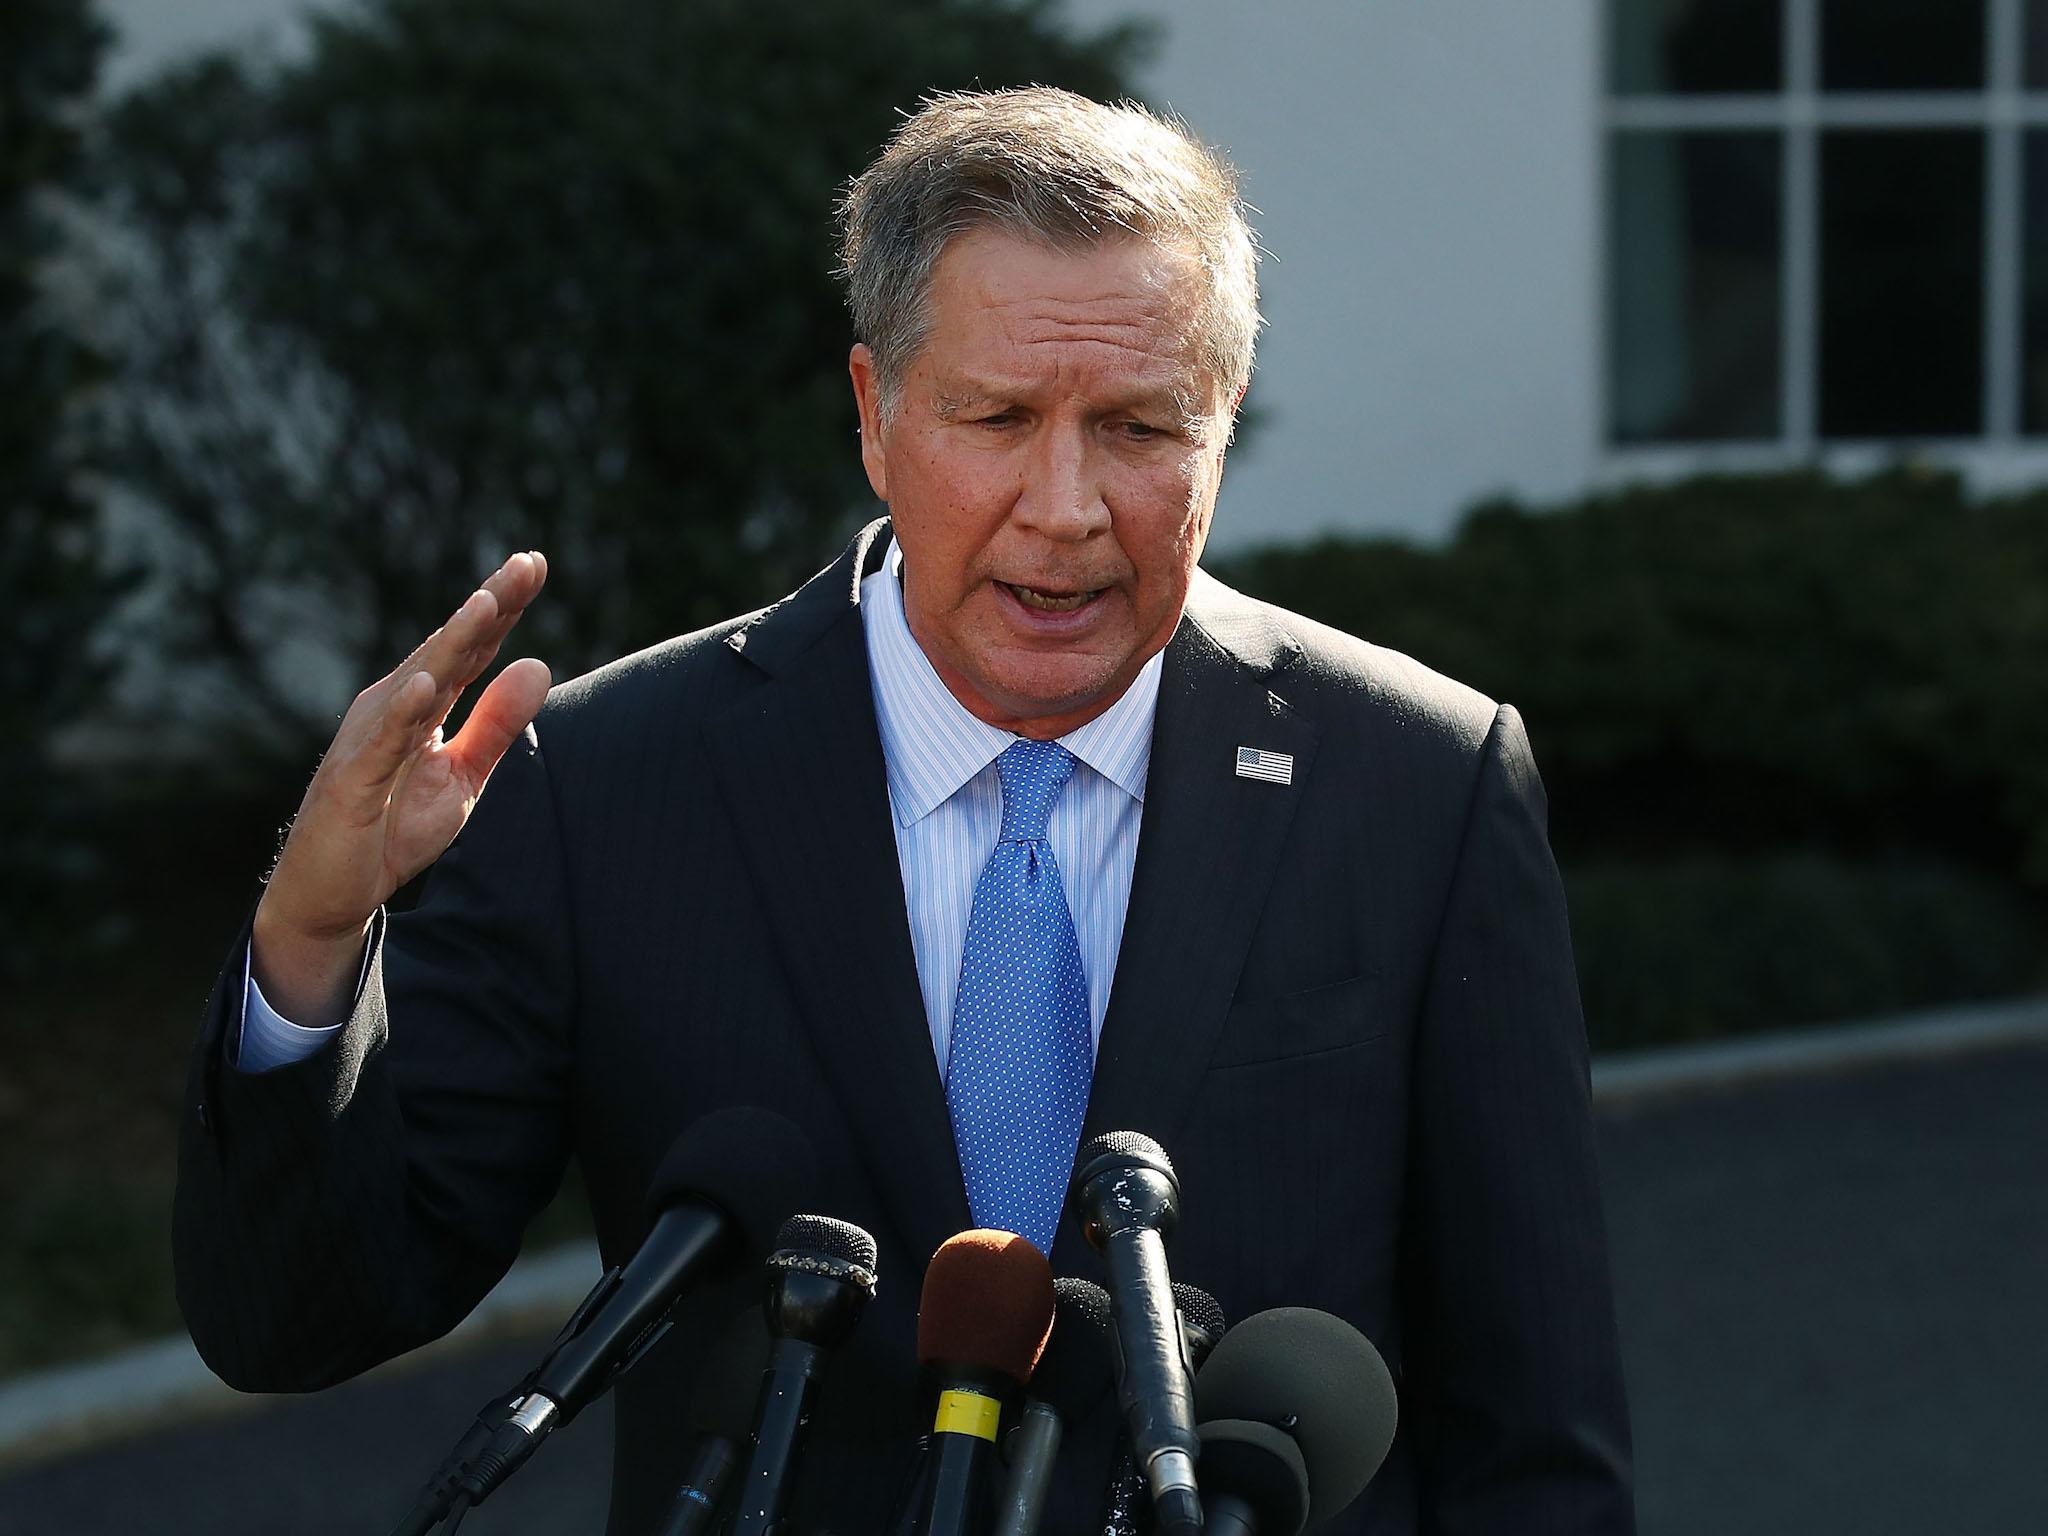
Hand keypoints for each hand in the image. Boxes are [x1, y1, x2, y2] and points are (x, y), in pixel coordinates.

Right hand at [251, 552, 551, 1024]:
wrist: (330, 894)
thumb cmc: (391, 828)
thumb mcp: (463, 776)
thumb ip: (498, 724)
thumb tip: (540, 663)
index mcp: (419, 702)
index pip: (469, 648)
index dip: (502, 606)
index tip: (536, 563)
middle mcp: (390, 706)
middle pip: (447, 648)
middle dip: (487, 606)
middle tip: (525, 564)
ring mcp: (367, 740)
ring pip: (416, 682)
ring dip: (450, 643)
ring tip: (486, 603)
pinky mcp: (351, 781)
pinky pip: (380, 742)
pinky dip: (401, 711)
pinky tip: (424, 683)